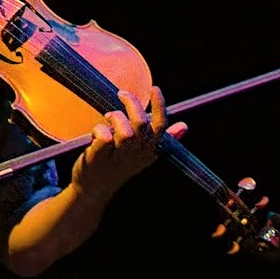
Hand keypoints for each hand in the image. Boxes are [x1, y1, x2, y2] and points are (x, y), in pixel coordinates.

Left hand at [68, 86, 187, 201]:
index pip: (160, 127)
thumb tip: (185, 126)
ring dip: (116, 117)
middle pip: (141, 125)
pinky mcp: (98, 159)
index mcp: (149, 150)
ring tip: (109, 116)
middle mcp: (136, 154)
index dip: (160, 106)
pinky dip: (99, 129)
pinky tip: (96, 131)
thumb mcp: (144, 155)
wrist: (95, 189)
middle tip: (122, 94)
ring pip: (125, 132)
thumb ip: (163, 139)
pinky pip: (105, 138)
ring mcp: (118, 157)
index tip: (154, 89)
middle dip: (132, 104)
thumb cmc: (119, 166)